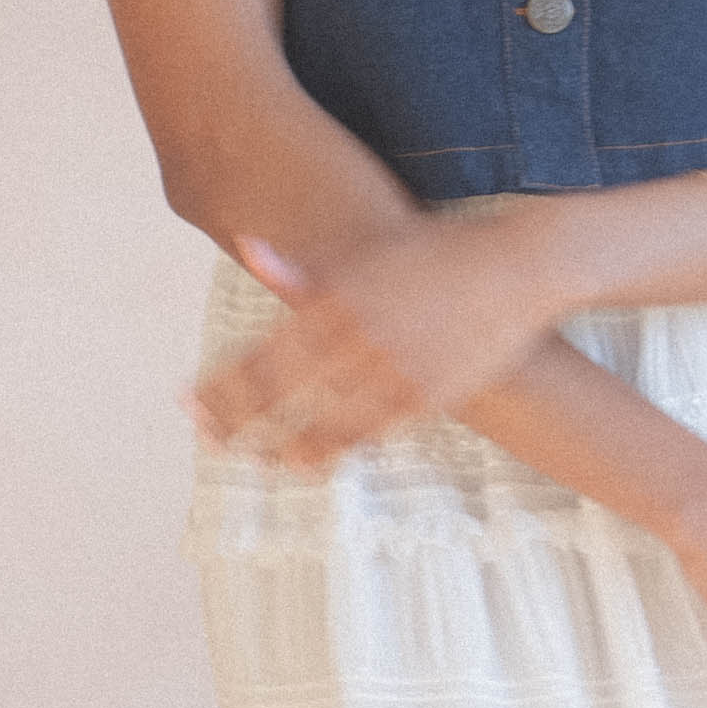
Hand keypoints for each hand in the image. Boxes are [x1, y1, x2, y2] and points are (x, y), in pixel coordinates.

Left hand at [191, 215, 557, 463]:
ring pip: (326, 422)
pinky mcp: (429, 393)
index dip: (222, 384)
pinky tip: (310, 459)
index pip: (263, 352)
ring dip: (285, 445)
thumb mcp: (368, 253)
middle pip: (283, 391)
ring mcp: (396, 368)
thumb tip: (247, 248)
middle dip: (238, 420)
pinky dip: (337, 447)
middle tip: (206, 439)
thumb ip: (305, 267)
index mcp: (339, 296)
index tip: (187, 402)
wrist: (520, 266)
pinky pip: (373, 430)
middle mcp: (361, 335)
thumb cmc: (437, 252)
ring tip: (256, 459)